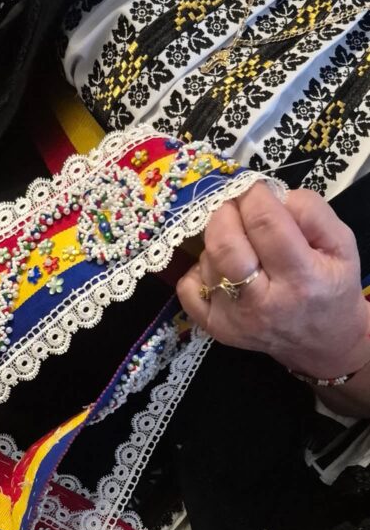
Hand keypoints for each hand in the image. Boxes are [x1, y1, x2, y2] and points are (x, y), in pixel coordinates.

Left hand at [177, 182, 369, 380]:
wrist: (322, 342)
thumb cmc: (332, 286)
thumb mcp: (342, 245)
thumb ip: (312, 212)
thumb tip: (273, 196)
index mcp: (301, 278)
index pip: (265, 224)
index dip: (253, 195)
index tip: (254, 188)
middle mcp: (263, 303)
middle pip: (224, 243)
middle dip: (226, 211)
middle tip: (238, 206)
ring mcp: (233, 319)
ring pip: (208, 259)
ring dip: (219, 239)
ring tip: (241, 243)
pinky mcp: (214, 327)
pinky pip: (188, 286)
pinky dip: (199, 268)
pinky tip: (222, 267)